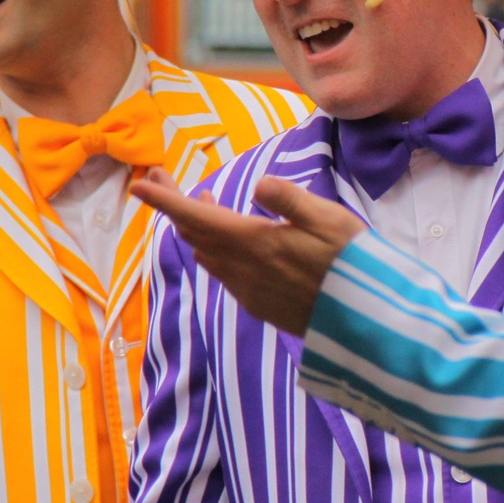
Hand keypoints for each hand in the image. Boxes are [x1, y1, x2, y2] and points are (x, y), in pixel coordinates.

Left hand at [131, 172, 364, 337]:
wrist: (364, 322)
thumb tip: (259, 184)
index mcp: (254, 242)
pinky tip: (233, 244)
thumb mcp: (328, 218)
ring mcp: (248, 291)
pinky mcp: (258, 305)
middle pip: (194, 235)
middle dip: (175, 207)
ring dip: (197, 229)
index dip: (165, 201)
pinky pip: (225, 274)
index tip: (140, 185)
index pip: (196, 218)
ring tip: (203, 204)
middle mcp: (242, 269)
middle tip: (166, 180)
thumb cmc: (352, 263)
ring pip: (207, 256)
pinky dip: (216, 251)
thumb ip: (289, 198)